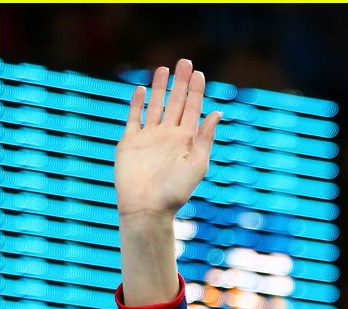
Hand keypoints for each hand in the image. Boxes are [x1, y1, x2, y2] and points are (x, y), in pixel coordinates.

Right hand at [115, 58, 220, 218]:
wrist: (147, 208)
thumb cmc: (174, 192)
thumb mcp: (197, 164)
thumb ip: (205, 138)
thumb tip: (218, 112)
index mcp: (186, 142)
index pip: (193, 110)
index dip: (196, 92)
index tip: (199, 73)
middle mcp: (168, 137)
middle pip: (176, 103)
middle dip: (181, 83)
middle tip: (185, 62)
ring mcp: (149, 138)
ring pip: (155, 106)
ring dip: (159, 88)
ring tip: (164, 69)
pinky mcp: (130, 142)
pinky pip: (134, 118)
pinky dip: (137, 104)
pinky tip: (141, 89)